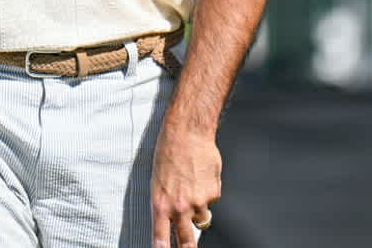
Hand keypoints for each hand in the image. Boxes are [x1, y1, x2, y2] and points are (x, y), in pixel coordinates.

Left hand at [151, 125, 220, 246]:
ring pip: (202, 219)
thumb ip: (166, 203)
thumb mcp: (157, 181)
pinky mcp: (214, 193)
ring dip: (199, 210)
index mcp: (160, 203)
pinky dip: (208, 191)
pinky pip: (212, 200)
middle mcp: (179, 207)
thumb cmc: (168, 153)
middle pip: (186, 240)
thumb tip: (174, 218)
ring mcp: (198, 202)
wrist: (188, 133)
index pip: (160, 237)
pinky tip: (201, 174)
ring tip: (193, 188)